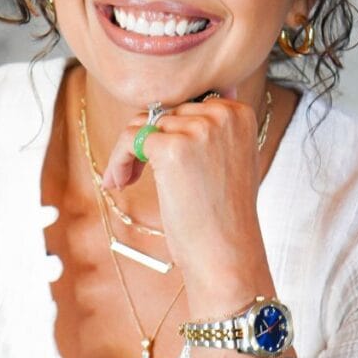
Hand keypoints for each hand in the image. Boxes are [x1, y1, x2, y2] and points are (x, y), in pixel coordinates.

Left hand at [101, 94, 272, 313]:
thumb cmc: (224, 215)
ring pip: (142, 123)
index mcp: (239, 113)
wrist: (226, 253)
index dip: (167, 132)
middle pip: (164, 113)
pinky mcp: (172, 147)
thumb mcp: (232, 161)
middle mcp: (222, 115)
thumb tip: (176, 110)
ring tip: (124, 180)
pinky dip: (118, 160)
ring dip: (128, 152)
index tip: (158, 158)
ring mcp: (198, 129)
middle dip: (146, 142)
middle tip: (135, 174)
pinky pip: (131, 138)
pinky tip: (119, 183)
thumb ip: (213, 132)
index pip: (188, 105)